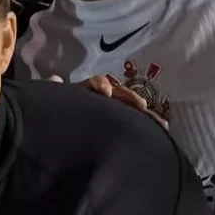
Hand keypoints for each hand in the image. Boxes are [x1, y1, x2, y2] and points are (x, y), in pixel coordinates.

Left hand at [47, 74, 167, 130]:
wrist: (55, 136)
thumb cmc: (54, 115)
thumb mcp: (52, 102)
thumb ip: (52, 92)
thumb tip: (56, 79)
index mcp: (84, 93)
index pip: (95, 84)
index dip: (100, 85)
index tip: (106, 91)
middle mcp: (100, 100)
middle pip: (118, 94)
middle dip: (130, 98)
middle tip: (141, 105)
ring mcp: (111, 112)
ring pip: (130, 109)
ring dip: (144, 114)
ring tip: (160, 122)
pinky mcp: (119, 126)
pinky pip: (135, 124)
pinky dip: (148, 125)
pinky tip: (162, 130)